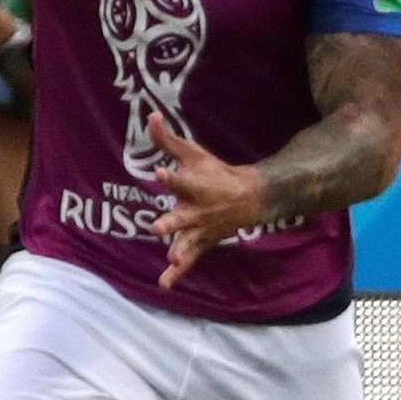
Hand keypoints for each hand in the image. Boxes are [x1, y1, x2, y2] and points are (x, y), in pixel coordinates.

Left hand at [147, 122, 271, 291]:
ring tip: (172, 257)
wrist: (250, 198)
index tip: (160, 173)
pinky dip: (178, 272)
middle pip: (182, 217)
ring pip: (187, 241)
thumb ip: (167, 140)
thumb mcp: (194, 153)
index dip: (171, 178)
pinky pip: (189, 259)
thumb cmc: (216, 173)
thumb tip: (150, 115)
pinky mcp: (200, 242)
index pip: (181, 181)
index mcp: (195, 186)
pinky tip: (164, 283)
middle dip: (171, 222)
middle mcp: (196, 210)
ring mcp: (199, 229)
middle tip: (158, 227)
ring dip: (180, 250)